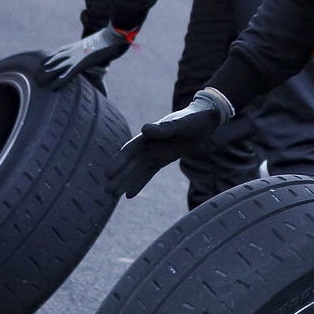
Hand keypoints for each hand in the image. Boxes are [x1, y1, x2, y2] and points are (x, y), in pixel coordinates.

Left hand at [42, 25, 130, 87]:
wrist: (117, 32)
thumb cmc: (115, 34)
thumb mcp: (106, 38)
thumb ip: (101, 42)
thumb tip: (105, 41)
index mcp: (79, 44)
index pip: (61, 51)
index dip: (51, 57)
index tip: (42, 62)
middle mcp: (75, 50)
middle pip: (55, 59)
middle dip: (45, 67)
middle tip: (34, 75)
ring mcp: (78, 56)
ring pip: (58, 67)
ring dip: (47, 76)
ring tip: (37, 82)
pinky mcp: (84, 63)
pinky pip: (69, 74)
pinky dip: (60, 82)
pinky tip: (53, 88)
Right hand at [106, 89, 233, 198]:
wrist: (206, 119)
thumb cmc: (193, 118)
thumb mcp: (181, 124)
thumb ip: (164, 128)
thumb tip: (144, 129)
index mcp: (149, 135)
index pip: (131, 150)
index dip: (119, 161)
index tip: (108, 174)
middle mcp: (149, 144)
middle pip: (131, 163)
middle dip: (119, 176)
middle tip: (107, 191)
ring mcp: (155, 152)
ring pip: (137, 170)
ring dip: (125, 181)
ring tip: (112, 195)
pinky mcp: (162, 158)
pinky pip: (148, 173)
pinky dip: (138, 183)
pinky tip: (128, 195)